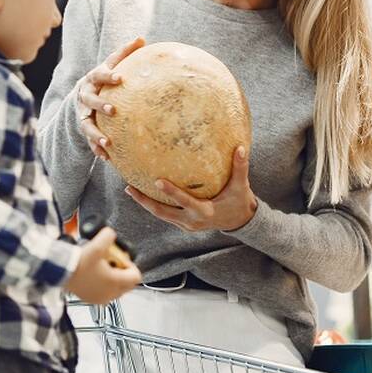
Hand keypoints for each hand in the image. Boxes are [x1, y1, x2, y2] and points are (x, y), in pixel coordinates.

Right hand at [66, 227, 142, 304]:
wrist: (60, 272)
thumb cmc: (78, 262)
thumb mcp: (96, 246)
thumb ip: (108, 236)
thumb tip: (110, 234)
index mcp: (115, 282)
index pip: (136, 276)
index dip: (130, 265)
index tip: (119, 259)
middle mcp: (110, 294)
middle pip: (128, 284)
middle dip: (123, 272)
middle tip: (111, 262)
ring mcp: (101, 298)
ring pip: (117, 289)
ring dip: (114, 278)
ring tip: (102, 268)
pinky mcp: (91, 299)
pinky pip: (105, 293)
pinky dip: (104, 285)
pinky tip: (95, 275)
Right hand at [75, 37, 144, 160]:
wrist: (83, 93)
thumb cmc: (105, 77)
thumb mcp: (112, 63)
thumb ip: (125, 52)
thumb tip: (141, 38)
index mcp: (93, 79)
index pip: (99, 75)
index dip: (108, 76)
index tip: (120, 78)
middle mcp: (85, 96)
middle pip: (90, 100)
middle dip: (100, 105)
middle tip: (113, 110)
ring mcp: (83, 113)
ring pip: (86, 124)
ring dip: (95, 133)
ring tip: (108, 142)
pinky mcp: (84, 127)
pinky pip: (88, 139)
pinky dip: (96, 147)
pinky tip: (106, 157)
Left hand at [125, 146, 257, 231]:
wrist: (239, 221)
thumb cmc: (239, 200)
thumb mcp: (241, 185)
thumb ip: (240, 167)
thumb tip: (241, 147)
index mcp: (205, 212)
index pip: (184, 201)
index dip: (171, 192)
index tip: (157, 181)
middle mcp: (192, 221)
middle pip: (163, 212)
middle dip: (145, 201)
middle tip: (130, 187)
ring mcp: (186, 225)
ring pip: (161, 215)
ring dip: (145, 203)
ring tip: (130, 189)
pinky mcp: (183, 224)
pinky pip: (165, 215)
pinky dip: (154, 205)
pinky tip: (143, 193)